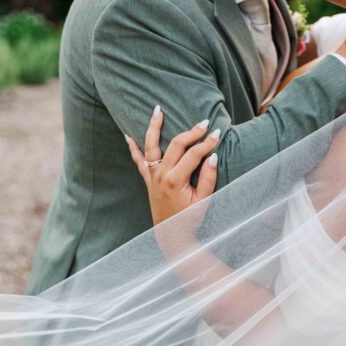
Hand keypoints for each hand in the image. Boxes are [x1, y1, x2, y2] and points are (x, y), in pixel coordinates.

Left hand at [125, 106, 220, 224]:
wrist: (171, 234)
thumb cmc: (189, 219)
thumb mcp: (203, 201)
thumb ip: (208, 178)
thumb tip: (213, 156)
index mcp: (175, 181)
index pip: (194, 155)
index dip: (207, 143)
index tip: (218, 134)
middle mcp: (161, 176)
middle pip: (176, 145)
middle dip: (191, 132)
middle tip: (204, 122)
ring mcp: (152, 177)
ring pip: (152, 146)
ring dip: (154, 127)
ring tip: (158, 110)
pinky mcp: (148, 180)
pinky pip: (138, 161)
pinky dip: (133, 148)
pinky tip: (127, 136)